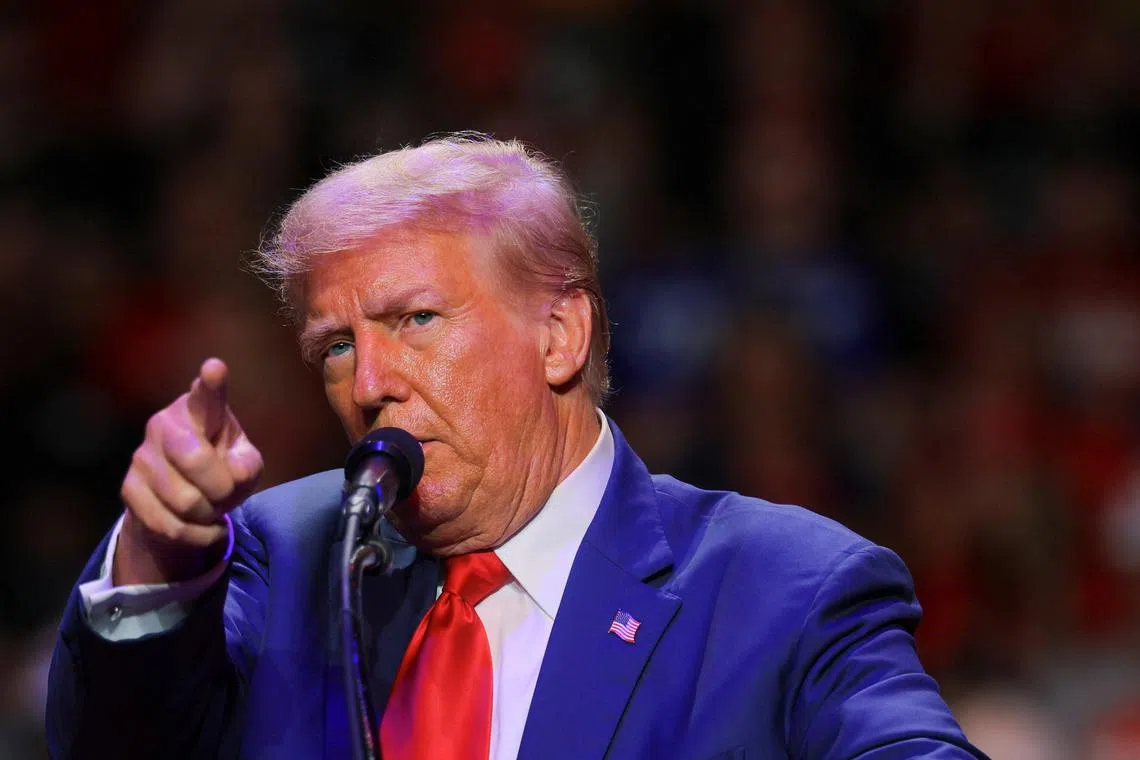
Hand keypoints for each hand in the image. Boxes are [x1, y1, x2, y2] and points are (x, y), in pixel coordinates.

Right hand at [114, 358, 263, 584]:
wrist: (186, 501)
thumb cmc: (223, 469)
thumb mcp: (246, 464)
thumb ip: (247, 465)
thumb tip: (233, 474)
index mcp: (200, 410)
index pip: (207, 397)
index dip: (211, 384)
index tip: (215, 368)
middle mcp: (165, 424)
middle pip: (196, 460)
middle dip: (222, 487)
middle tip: (225, 492)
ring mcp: (142, 456)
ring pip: (185, 501)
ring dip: (209, 514)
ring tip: (211, 507)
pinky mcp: (128, 488)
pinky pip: (170, 526)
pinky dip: (197, 535)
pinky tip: (203, 527)